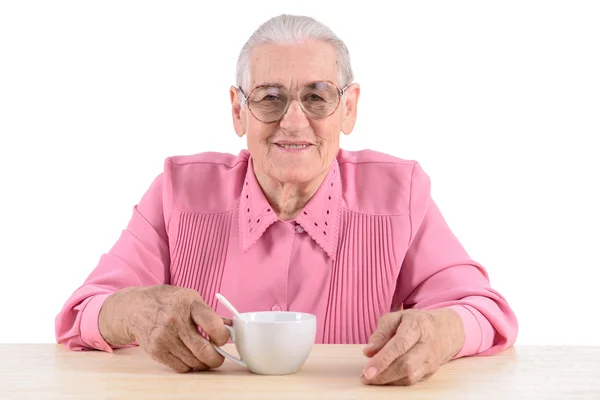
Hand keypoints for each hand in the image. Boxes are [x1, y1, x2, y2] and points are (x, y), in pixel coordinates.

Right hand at [98, 284, 229, 372]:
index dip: (223, 336)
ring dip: (203, 363)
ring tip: (204, 357)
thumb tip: (231, 328)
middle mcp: (175, 320)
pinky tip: (189, 357)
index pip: (212, 324)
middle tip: (219, 358)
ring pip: (193, 361)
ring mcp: (164, 336)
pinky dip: (189, 366)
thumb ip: (209, 313)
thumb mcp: (190, 298)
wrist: (135, 307)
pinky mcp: (156, 350)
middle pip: (203, 349)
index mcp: (188, 303)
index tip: (223, 339)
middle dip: (216, 358)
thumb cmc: (168, 301)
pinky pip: (180, 367)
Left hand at [361, 308, 464, 385]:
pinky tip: (384, 378)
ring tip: (371, 378)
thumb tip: (368, 352)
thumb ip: (381, 333)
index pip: (399, 345)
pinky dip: (396, 382)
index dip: (383, 359)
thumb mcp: (396, 318)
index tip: (367, 370)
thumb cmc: (415, 322)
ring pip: (409, 376)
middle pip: (406, 364)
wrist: (444, 330)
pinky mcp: (431, 371)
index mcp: (417, 325)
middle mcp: (427, 344)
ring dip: (388, 380)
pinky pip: (412, 381)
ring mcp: (431, 360)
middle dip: (383, 374)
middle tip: (365, 377)